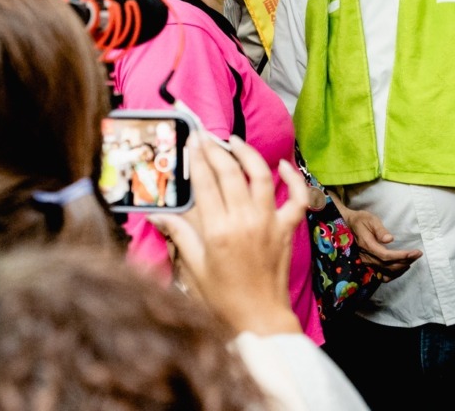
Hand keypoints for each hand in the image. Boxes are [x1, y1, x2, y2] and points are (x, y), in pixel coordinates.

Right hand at [152, 135, 305, 335]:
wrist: (259, 318)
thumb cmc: (222, 299)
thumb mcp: (194, 268)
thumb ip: (180, 235)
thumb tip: (157, 213)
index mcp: (218, 230)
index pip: (205, 183)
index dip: (197, 158)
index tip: (191, 140)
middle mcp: (245, 220)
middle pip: (231, 172)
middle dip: (216, 149)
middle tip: (205, 135)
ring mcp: (270, 222)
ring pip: (262, 176)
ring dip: (248, 154)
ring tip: (234, 141)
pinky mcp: (288, 228)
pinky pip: (297, 198)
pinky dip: (293, 178)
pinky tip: (282, 164)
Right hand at [332, 200, 420, 280]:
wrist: (348, 224)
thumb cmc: (361, 220)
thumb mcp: (370, 219)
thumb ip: (379, 229)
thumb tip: (389, 239)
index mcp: (368, 245)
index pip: (386, 256)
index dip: (401, 256)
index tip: (414, 252)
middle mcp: (367, 257)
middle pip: (388, 265)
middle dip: (406, 261)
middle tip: (418, 254)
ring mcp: (367, 263)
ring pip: (386, 272)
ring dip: (401, 268)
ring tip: (412, 259)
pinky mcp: (368, 265)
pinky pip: (381, 275)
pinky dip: (393, 274)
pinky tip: (401, 268)